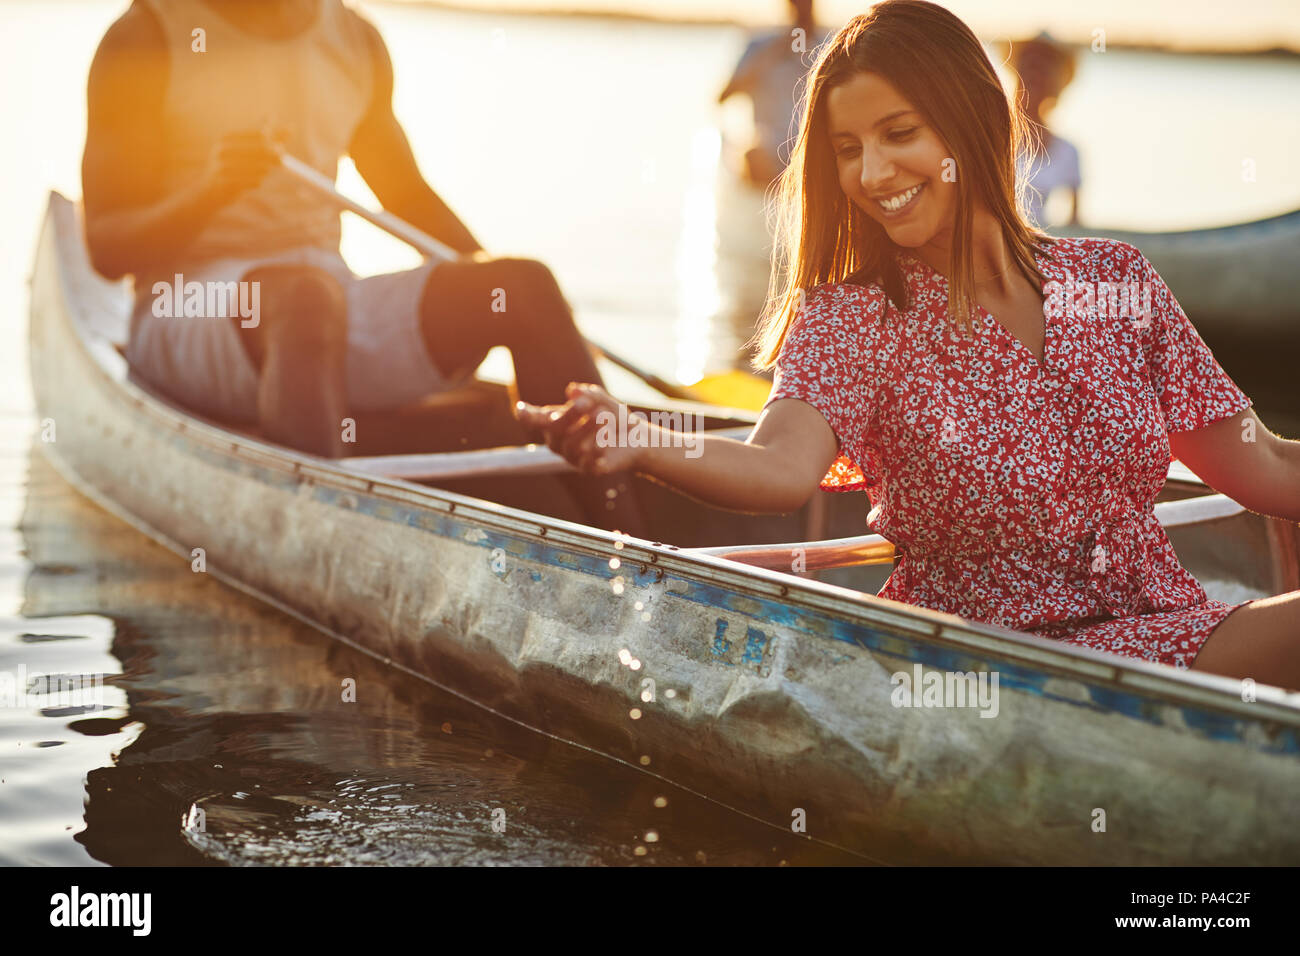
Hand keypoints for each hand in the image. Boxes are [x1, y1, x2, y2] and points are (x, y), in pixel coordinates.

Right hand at [197, 127, 285, 205]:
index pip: (259, 135)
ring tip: (262, 172)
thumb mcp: (243, 150)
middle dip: (274, 156)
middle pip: (261, 149)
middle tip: (280, 161)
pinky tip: (255, 183)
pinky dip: (257, 182)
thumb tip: (284, 123)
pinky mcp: (226, 182)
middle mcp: (223, 149)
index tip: (282, 149)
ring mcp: (222, 165)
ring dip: (265, 171)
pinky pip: (253, 181)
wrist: (209, 192)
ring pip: (259, 167)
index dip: (274, 141)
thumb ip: (264, 137)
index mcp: (227, 138)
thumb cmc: (231, 169)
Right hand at [513, 382, 640, 474]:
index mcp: (556, 421)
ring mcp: (571, 457)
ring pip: (572, 444)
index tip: (521, 409)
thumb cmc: (612, 416)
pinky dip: (598, 446)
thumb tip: (572, 391)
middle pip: (554, 428)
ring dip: (590, 428)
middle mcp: (559, 441)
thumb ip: (589, 394)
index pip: (535, 419)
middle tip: (587, 403)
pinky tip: (607, 439)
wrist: (636, 439)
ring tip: (606, 418)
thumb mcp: (603, 401)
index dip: (527, 415)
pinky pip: (587, 461)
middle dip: (570, 414)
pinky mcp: (588, 469)